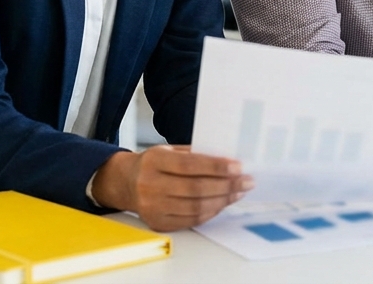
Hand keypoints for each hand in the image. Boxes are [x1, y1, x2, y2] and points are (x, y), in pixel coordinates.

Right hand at [91, 145, 251, 231]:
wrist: (126, 183)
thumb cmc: (154, 163)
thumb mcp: (169, 150)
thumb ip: (195, 154)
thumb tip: (229, 161)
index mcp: (154, 161)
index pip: (191, 165)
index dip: (217, 167)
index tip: (238, 167)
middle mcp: (150, 185)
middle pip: (196, 189)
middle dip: (227, 186)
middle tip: (246, 181)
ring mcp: (152, 207)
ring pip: (196, 207)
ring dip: (223, 200)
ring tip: (238, 192)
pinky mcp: (158, 223)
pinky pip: (191, 220)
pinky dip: (211, 212)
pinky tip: (222, 203)